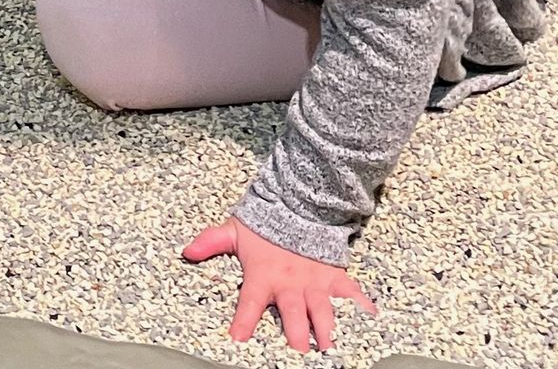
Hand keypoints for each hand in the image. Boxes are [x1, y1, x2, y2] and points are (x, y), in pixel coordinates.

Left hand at [183, 218, 376, 351]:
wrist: (299, 204)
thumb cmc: (265, 223)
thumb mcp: (234, 231)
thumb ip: (211, 242)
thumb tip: (187, 252)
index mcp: (263, 276)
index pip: (250, 302)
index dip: (244, 321)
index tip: (238, 339)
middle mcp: (290, 284)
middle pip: (293, 315)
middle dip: (295, 336)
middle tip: (298, 353)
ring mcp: (315, 282)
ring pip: (323, 311)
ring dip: (326, 331)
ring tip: (330, 349)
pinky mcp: (335, 277)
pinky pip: (350, 295)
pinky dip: (361, 309)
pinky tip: (369, 323)